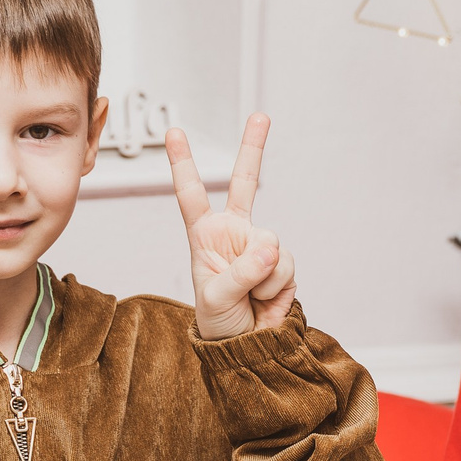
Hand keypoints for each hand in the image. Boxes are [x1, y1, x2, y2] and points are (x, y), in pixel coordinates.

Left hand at [167, 116, 293, 340]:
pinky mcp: (283, 262)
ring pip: (271, 243)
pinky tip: (265, 298)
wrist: (248, 345)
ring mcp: (260, 245)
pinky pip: (286, 265)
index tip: (175, 132)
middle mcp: (234, 232)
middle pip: (246, 182)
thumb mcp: (216, 298)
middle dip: (254, 147)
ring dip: (262, 276)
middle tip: (261, 115)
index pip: (192, 194)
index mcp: (205, 235)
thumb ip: (241, 272)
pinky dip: (275, 286)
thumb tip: (272, 248)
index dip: (184, 163)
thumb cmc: (220, 320)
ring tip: (249, 296)